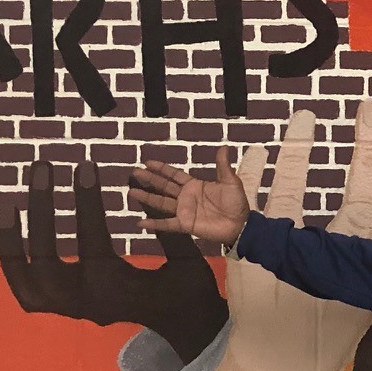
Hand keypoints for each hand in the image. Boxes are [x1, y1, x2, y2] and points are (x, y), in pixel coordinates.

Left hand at [0, 159, 226, 364]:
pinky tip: (10, 226)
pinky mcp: (64, 307)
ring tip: (7, 200)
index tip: (85, 165)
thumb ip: (160, 221)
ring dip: (11, 238)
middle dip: (40, 209)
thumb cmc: (188, 292)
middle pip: (44, 257)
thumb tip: (134, 179)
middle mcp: (85, 302)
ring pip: (24, 276)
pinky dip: (12, 259)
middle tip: (44, 167)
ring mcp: (70, 308)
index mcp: (115, 290)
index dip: (87, 199)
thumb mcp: (185, 258)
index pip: (91, 238)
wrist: (184, 330)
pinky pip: (25, 286)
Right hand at [129, 147, 251, 246]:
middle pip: (164, 186)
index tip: (147, 162)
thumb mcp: (230, 181)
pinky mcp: (185, 224)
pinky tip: (140, 223)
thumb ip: (223, 166)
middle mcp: (185, 197)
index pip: (174, 175)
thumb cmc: (236, 203)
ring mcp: (183, 211)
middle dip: (149, 179)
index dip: (161, 169)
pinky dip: (154, 224)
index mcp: (194, 185)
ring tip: (131, 192)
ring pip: (161, 203)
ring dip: (146, 198)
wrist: (240, 224)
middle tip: (134, 172)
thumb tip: (224, 146)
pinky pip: (166, 224)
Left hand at [203, 99, 371, 370]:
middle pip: (354, 204)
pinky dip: (248, 179)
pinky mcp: (247, 268)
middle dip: (364, 154)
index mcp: (363, 276)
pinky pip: (243, 214)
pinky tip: (254, 149)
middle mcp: (329, 272)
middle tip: (370, 108)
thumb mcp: (355, 289)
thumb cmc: (323, 331)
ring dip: (298, 154)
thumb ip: (369, 239)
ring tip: (304, 117)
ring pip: (292, 200)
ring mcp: (285, 268)